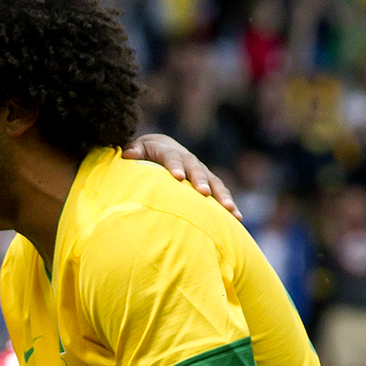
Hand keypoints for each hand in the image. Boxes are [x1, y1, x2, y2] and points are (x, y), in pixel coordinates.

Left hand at [123, 134, 240, 220]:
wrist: (162, 147)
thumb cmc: (145, 152)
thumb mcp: (137, 148)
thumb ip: (133, 150)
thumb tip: (128, 154)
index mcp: (170, 152)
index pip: (173, 158)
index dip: (175, 166)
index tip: (177, 176)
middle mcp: (189, 160)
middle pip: (197, 170)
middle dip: (200, 181)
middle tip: (204, 193)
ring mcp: (201, 171)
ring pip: (214, 182)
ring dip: (222, 196)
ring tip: (229, 210)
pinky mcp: (209, 181)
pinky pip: (221, 192)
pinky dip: (229, 203)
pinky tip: (237, 218)